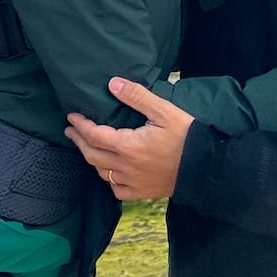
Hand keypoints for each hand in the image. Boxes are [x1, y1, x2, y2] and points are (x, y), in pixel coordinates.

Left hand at [64, 78, 194, 200]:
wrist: (206, 167)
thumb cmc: (186, 135)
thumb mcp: (163, 110)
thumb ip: (136, 96)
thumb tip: (112, 84)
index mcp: (128, 146)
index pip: (94, 135)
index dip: (80, 125)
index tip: (71, 117)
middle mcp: (126, 167)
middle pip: (92, 155)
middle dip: (79, 141)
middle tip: (70, 130)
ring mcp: (133, 182)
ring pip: (102, 173)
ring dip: (91, 158)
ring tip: (87, 146)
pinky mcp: (143, 192)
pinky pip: (117, 190)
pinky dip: (108, 180)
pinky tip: (109, 172)